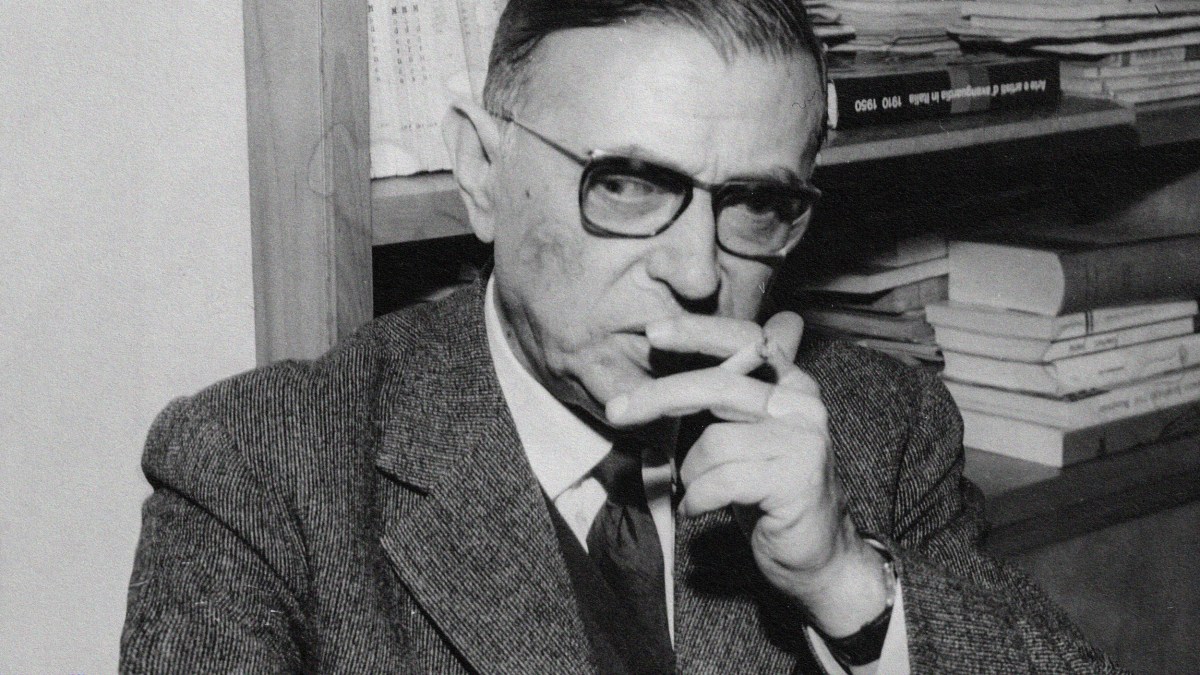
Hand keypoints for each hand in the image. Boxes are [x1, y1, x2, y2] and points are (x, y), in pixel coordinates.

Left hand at [606, 312, 891, 636]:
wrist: (816, 554)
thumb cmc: (767, 489)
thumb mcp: (744, 435)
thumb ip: (722, 395)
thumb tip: (679, 344)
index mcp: (792, 384)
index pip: (746, 340)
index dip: (699, 333)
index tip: (653, 332)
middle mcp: (803, 404)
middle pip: (718, 386)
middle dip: (659, 397)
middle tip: (616, 411)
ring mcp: (804, 442)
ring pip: (713, 441)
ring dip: (690, 472)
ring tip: (699, 491)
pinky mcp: (796, 481)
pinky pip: (721, 480)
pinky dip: (698, 499)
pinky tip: (700, 509)